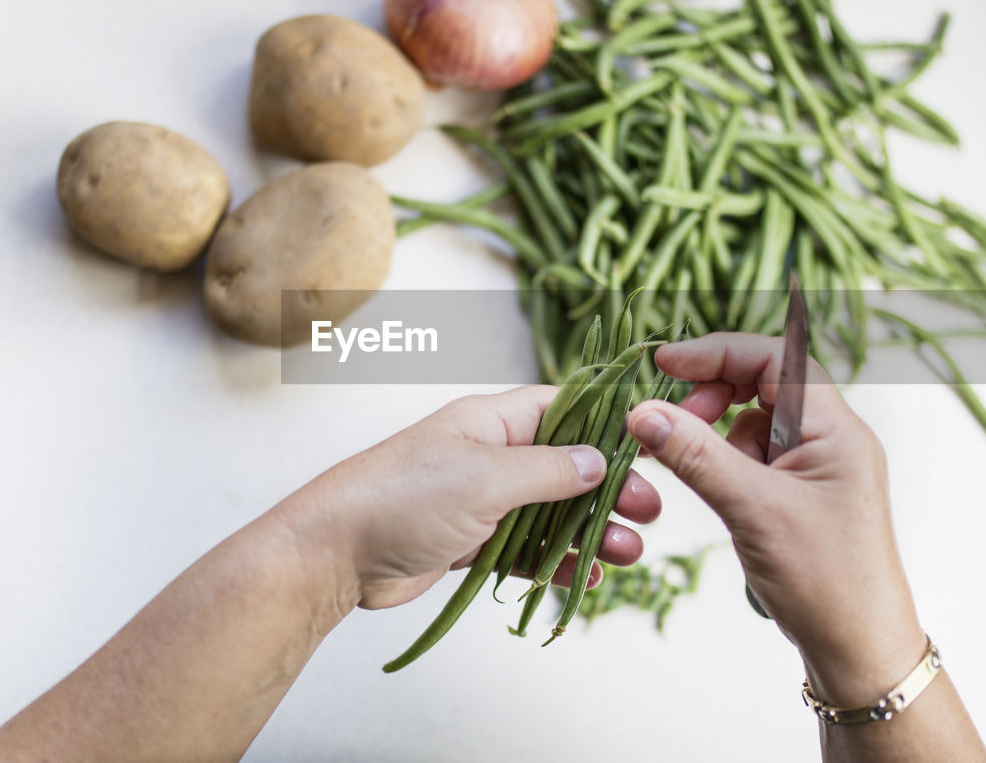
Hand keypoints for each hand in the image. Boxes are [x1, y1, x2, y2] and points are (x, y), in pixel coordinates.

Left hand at [279, 386, 661, 610]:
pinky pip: (526, 547)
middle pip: (566, 464)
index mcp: (492, 421)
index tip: (651, 446)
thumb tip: (600, 459)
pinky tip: (585, 577)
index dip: (608, 424)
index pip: (564, 408)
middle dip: (609, 487)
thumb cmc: (402, 497)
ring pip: (552, 510)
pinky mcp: (470, 541)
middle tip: (649, 511)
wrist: (334, 553)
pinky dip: (556, 560)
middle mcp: (490, 454)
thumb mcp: (486, 477)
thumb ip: (549, 470)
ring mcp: (480, 499)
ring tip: (628, 553)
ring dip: (590, 530)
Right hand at [626, 333, 925, 705]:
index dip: (719, 351)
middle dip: (712, 391)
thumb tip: (642, 412)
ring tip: (689, 465)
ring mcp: (816, 466)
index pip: (777, 357)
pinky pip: (755, 456)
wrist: (859, 650)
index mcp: (835, 428)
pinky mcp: (800, 494)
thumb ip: (696, 455)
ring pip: (754, 421)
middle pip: (765, 382)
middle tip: (670, 420)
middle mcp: (830, 438)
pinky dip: (724, 460)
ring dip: (715, 430)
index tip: (665, 363)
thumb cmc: (824, 580)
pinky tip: (711, 490)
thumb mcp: (753, 509)